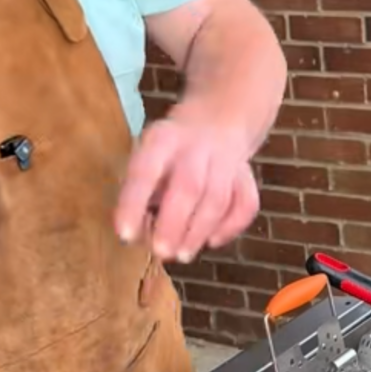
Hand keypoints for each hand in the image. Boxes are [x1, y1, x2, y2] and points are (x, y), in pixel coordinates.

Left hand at [114, 113, 259, 263]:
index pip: (146, 171)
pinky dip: (231, 227)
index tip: (124, 235)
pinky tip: (213, 241)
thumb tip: (138, 234)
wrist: (221, 116)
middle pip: (188, 186)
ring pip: (217, 199)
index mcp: (163, 140)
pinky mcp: (246, 176)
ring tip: (183, 255)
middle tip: (161, 252)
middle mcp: (196, 147)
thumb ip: (142, 190)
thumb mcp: (148, 153)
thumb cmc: (172, 148)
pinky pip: (245, 204)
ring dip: (199, 231)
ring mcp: (226, 161)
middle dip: (174, 224)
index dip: (134, 203)